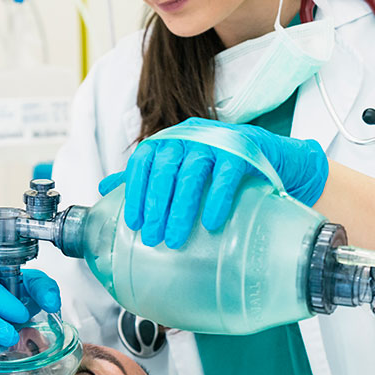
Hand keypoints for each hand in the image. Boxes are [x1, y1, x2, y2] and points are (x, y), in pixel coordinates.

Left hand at [99, 117, 328, 248]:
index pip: (144, 160)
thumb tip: (104, 188)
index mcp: (171, 140)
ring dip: (181, 208)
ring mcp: (218, 141)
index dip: (134, 190)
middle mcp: (190, 135)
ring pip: (192, 173)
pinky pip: (228, 175)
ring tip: (175, 239)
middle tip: (152, 238)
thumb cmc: (217, 166)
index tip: (132, 221)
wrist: (270, 156)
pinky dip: (218, 199)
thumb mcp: (181, 168)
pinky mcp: (245, 151)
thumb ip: (145, 176)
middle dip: (155, 205)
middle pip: (165, 168)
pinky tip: (212, 223)